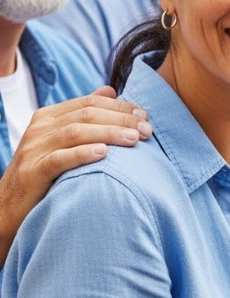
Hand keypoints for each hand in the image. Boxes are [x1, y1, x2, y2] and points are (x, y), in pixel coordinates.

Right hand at [0, 86, 150, 264]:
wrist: (8, 207)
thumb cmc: (45, 170)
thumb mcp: (62, 138)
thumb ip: (84, 114)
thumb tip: (111, 90)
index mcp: (49, 116)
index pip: (90, 102)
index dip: (120, 107)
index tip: (145, 115)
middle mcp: (40, 128)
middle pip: (87, 115)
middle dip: (121, 120)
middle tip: (147, 129)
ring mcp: (34, 149)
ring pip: (76, 132)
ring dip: (109, 133)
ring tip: (134, 139)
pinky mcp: (32, 172)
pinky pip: (59, 159)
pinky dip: (82, 154)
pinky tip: (103, 154)